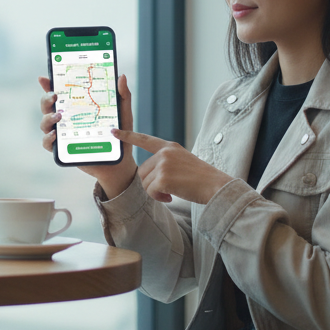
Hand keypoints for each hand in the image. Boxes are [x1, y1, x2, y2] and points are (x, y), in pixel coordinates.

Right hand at [39, 74, 137, 195]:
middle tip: (54, 96)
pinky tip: (55, 134)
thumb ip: (123, 95)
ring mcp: (62, 134)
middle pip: (47, 106)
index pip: (60, 93)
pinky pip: (47, 144)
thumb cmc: (120, 136)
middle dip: (45, 99)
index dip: (49, 85)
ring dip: (47, 118)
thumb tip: (121, 76)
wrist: (119, 162)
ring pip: (44, 123)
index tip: (44, 78)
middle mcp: (66, 119)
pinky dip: (47, 138)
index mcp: (77, 107)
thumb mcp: (123, 113)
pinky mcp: (62, 149)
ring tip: (58, 116)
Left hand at [112, 128, 234, 204]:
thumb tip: (147, 175)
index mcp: (170, 147)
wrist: (216, 186)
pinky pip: (150, 191)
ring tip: (171, 193)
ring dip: (155, 192)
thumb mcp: (183, 161)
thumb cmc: (201, 178)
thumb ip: (165, 162)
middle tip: (167, 190)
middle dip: (151, 183)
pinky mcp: (163, 178)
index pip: (145, 140)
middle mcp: (165, 153)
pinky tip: (171, 197)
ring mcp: (163, 164)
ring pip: (145, 182)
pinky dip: (159, 198)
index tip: (114, 131)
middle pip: (142, 170)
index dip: (128, 136)